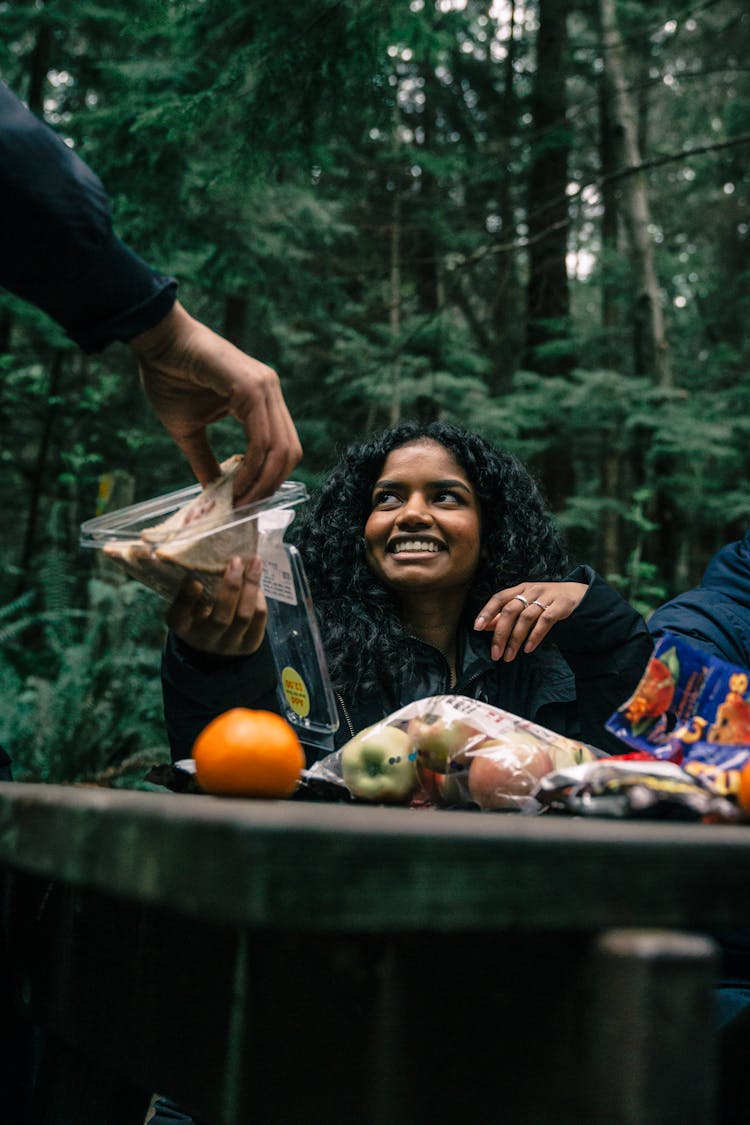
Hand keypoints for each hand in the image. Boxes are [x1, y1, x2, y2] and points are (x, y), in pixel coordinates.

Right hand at [131, 302, 302, 504]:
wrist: (155, 342)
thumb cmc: (169, 377)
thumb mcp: (189, 431)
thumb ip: (206, 460)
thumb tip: (213, 495)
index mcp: (261, 400)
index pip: (282, 449)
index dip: (269, 481)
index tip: (245, 504)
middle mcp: (270, 393)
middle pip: (289, 452)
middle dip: (269, 487)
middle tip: (244, 508)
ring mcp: (265, 388)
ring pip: (280, 448)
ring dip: (261, 481)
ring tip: (238, 500)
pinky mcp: (252, 387)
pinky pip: (261, 438)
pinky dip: (252, 466)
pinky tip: (234, 483)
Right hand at [166, 556, 266, 656]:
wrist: (215, 640)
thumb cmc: (198, 609)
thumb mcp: (187, 599)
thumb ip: (190, 581)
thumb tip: (198, 547)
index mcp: (181, 627)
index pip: (179, 616)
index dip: (187, 599)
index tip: (195, 581)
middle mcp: (204, 639)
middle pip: (221, 619)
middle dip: (231, 588)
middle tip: (236, 562)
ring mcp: (228, 645)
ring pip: (244, 616)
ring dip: (251, 587)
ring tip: (254, 563)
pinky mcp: (249, 644)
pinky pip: (259, 618)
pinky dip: (259, 597)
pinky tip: (257, 581)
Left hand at [473, 581, 587, 661]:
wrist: (577, 593)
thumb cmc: (546, 600)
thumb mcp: (526, 603)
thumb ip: (506, 613)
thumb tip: (486, 625)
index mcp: (520, 589)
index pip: (499, 598)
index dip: (487, 611)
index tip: (477, 628)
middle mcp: (531, 591)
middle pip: (510, 610)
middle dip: (500, 634)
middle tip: (495, 653)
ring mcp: (547, 597)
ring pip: (526, 618)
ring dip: (515, 639)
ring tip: (509, 656)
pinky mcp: (561, 605)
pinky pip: (545, 621)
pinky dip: (535, 636)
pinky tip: (528, 649)